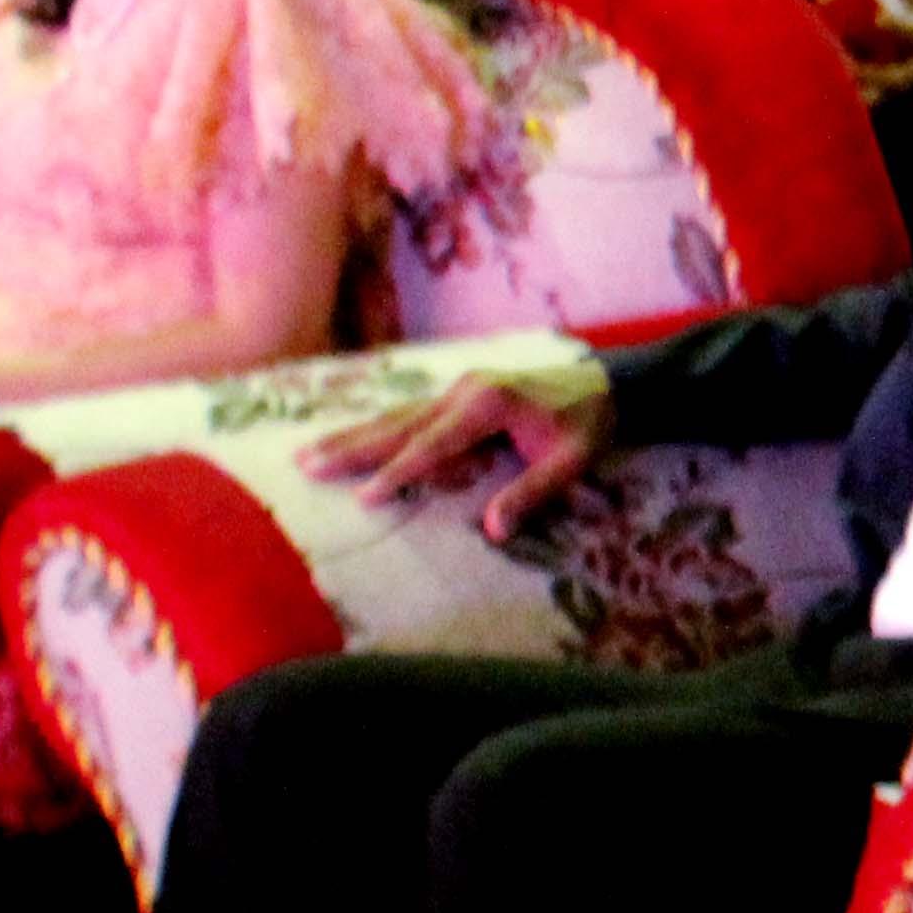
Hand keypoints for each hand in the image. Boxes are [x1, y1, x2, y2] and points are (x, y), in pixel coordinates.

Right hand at [304, 362, 611, 541]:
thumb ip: (533, 493)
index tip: (365, 496)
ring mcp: (459, 388)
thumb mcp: (572, 462)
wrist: (607, 383)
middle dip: (353, 448)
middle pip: (399, 425)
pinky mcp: (459, 393)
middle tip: (306, 465)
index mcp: (489, 404)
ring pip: (397, 416)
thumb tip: (494, 530)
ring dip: (352, 435)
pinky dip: (376, 427)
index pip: (434, 444)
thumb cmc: (589, 425)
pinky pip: (410, 413)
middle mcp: (465, 391)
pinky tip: (348, 437)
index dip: (400, 472)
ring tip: (307, 451)